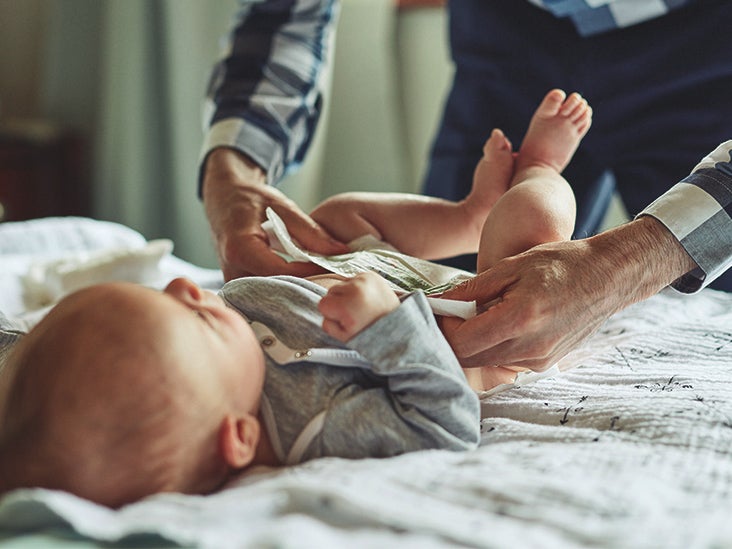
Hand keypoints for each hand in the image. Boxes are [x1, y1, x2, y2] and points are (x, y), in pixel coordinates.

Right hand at [202, 148, 348, 280]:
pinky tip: (304, 280)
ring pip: (271, 295)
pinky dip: (287, 288)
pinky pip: (266, 294)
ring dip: (297, 289)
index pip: (281, 271)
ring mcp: (234, 282)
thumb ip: (311, 232)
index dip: (310, 272)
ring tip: (321, 279)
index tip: (334, 267)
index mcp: (239, 248)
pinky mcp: (239, 287)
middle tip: (333, 279)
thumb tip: (342, 252)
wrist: (224, 199)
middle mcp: (232, 270)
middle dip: (306, 285)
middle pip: (275, 289)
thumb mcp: (283, 208)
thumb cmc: (251, 199)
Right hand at [318, 272, 399, 340]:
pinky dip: (358, 288)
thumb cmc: (369, 332)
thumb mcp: (344, 337)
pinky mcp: (371, 274)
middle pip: (331, 291)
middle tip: (354, 313)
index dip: (332, 314)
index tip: (346, 319)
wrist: (398, 323)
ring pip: (342, 284)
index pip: (323, 304)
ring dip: (348, 293)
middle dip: (339, 302)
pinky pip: (354, 279)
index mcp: (347, 306)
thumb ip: (327, 325)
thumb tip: (324, 309)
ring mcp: (364, 279)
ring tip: (361, 305)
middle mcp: (355, 288)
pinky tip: (367, 298)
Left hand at [439, 218, 696, 370]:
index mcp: (520, 319)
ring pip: (485, 362)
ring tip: (473, 316)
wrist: (609, 277)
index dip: (441, 328)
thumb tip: (438, 301)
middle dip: (451, 338)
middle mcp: (530, 348)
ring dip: (471, 343)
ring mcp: (539, 360)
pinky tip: (497, 324)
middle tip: (447, 315)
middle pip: (469, 358)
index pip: (461, 342)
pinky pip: (505, 361)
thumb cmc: (562, 263)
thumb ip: (473, 288)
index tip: (436, 310)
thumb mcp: (513, 265)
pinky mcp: (545, 364)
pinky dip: (492, 346)